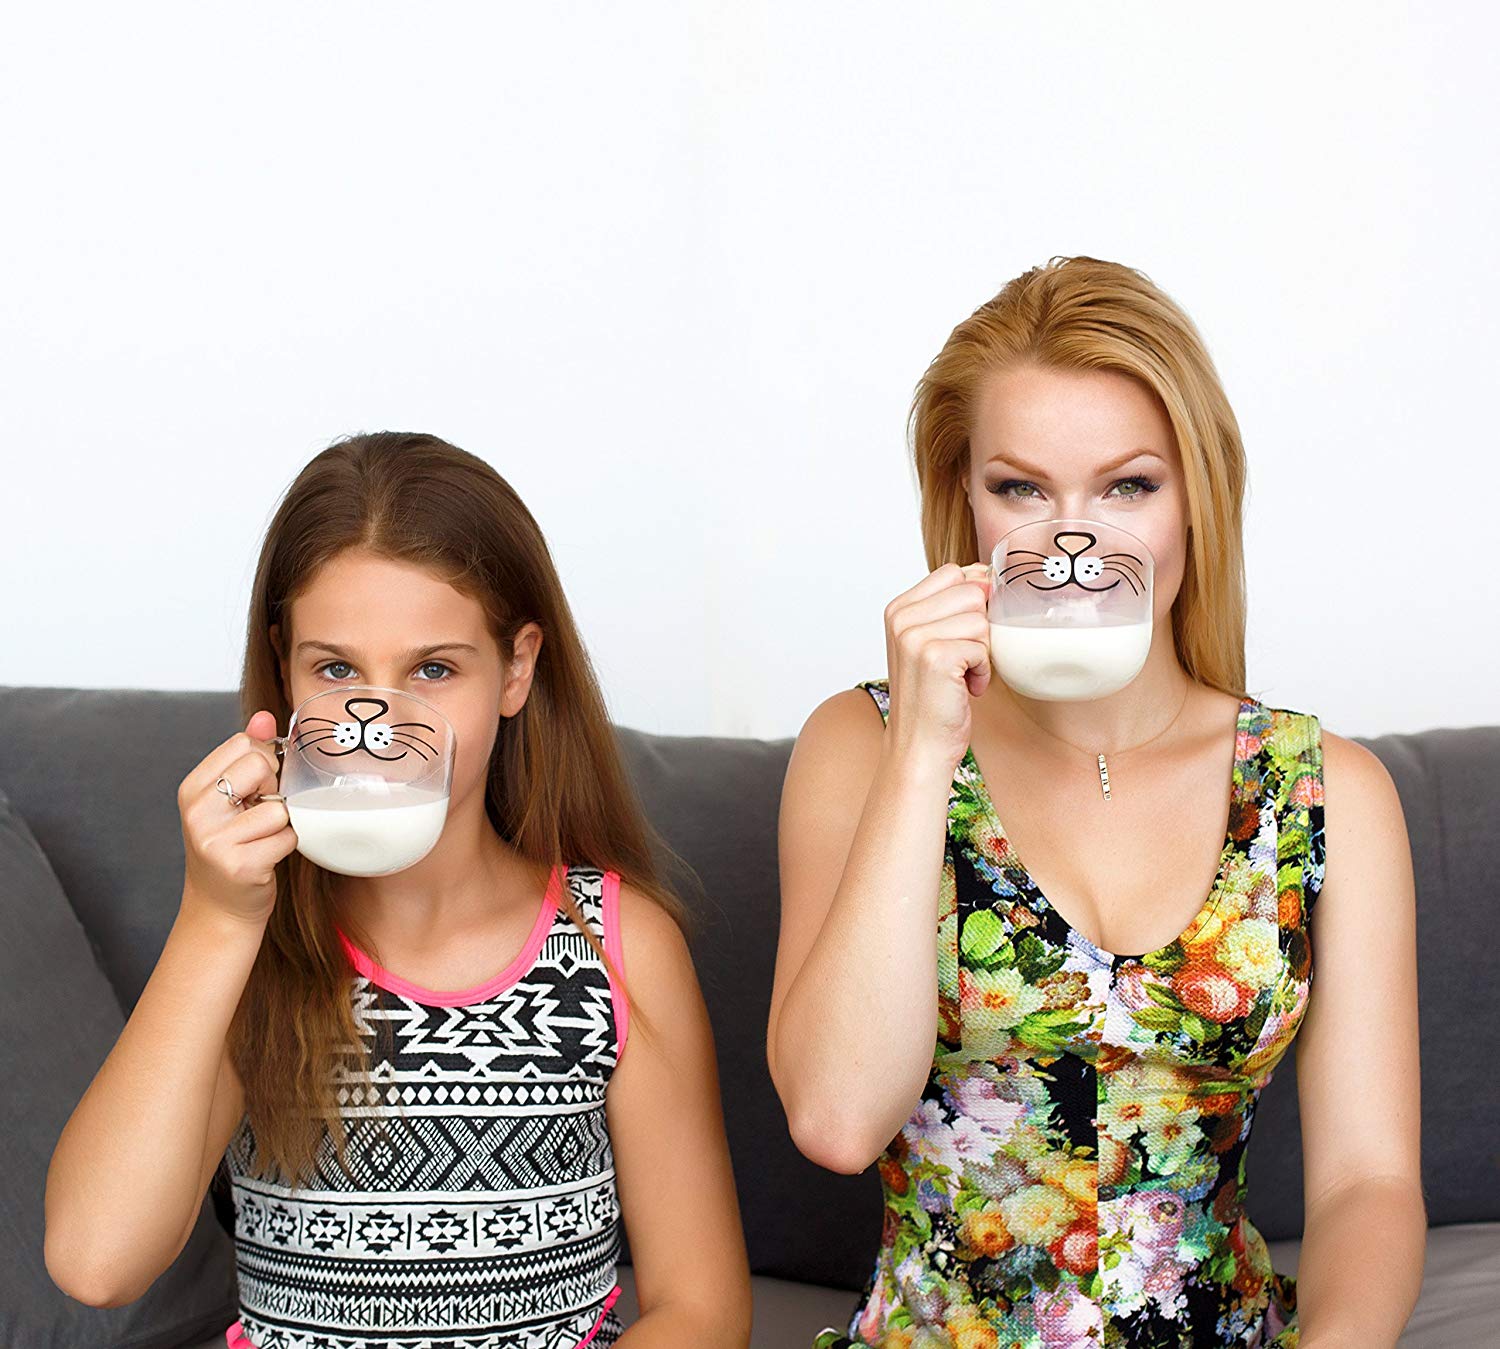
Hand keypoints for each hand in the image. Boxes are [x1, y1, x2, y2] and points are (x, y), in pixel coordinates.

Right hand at [177, 710, 297, 924]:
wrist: (219, 909)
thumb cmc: (232, 848)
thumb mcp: (231, 800)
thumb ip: (248, 756)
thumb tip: (266, 717)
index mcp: (193, 788)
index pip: (243, 744)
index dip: (263, 763)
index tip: (254, 790)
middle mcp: (197, 811)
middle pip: (260, 765)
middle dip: (274, 789)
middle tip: (258, 816)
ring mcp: (214, 839)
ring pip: (280, 807)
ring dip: (282, 825)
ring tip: (261, 841)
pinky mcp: (239, 864)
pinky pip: (287, 836)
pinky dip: (286, 846)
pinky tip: (266, 859)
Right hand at [883, 560, 992, 771]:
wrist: (919, 745)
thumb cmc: (932, 696)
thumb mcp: (931, 642)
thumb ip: (950, 607)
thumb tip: (987, 576)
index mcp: (898, 608)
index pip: (954, 572)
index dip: (973, 600)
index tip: (964, 633)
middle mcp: (901, 618)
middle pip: (972, 593)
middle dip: (979, 629)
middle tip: (962, 659)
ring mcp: (915, 637)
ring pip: (981, 620)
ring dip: (982, 652)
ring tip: (963, 675)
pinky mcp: (935, 657)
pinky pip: (983, 647)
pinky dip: (983, 671)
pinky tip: (966, 687)